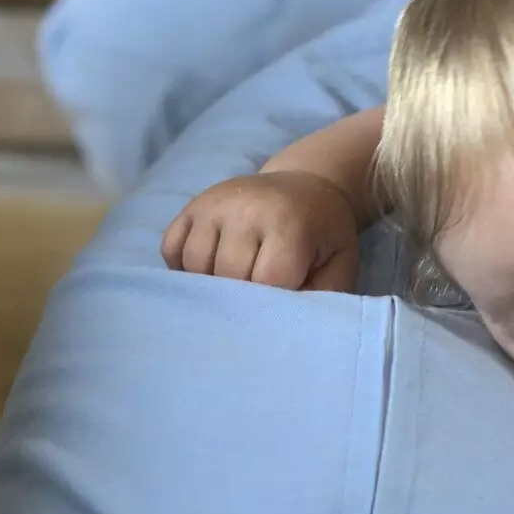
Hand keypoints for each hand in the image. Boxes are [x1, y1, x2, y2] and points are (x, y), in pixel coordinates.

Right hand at [161, 170, 361, 291]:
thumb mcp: (341, 264)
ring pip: (194, 266)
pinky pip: (171, 250)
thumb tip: (289, 326)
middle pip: (227, 277)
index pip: (266, 283)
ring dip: (211, 285)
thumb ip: (324, 296)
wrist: (305, 187)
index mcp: (288, 224)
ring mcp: (213, 206)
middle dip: (243, 297)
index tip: (282, 306)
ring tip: (237, 284)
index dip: (273, 304)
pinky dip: (185, 268)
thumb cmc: (323, 234)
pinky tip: (211, 269)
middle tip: (259, 298)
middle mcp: (245, 210)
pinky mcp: (191, 206)